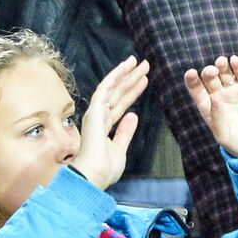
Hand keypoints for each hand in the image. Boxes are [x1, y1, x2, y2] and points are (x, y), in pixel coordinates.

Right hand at [70, 56, 149, 190]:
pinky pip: (105, 89)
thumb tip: (133, 115)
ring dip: (125, 74)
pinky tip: (125, 67)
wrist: (93, 175)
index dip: (133, 92)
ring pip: (112, 88)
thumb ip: (125, 132)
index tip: (144, 81)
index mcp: (104, 127)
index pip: (121, 105)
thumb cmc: (104, 168)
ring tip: (138, 62)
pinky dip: (115, 76)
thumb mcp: (120, 149)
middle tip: (144, 65)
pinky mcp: (94, 111)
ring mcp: (95, 113)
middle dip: (131, 79)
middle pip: (118, 94)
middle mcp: (99, 117)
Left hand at [184, 55, 237, 157]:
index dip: (192, 81)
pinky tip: (235, 60)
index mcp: (207, 106)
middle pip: (210, 79)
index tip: (191, 73)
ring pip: (225, 73)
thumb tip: (214, 99)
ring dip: (222, 66)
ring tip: (221, 62)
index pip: (196, 90)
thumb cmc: (237, 143)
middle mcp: (218, 95)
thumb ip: (217, 118)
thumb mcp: (223, 135)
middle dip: (209, 73)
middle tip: (211, 71)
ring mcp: (233, 90)